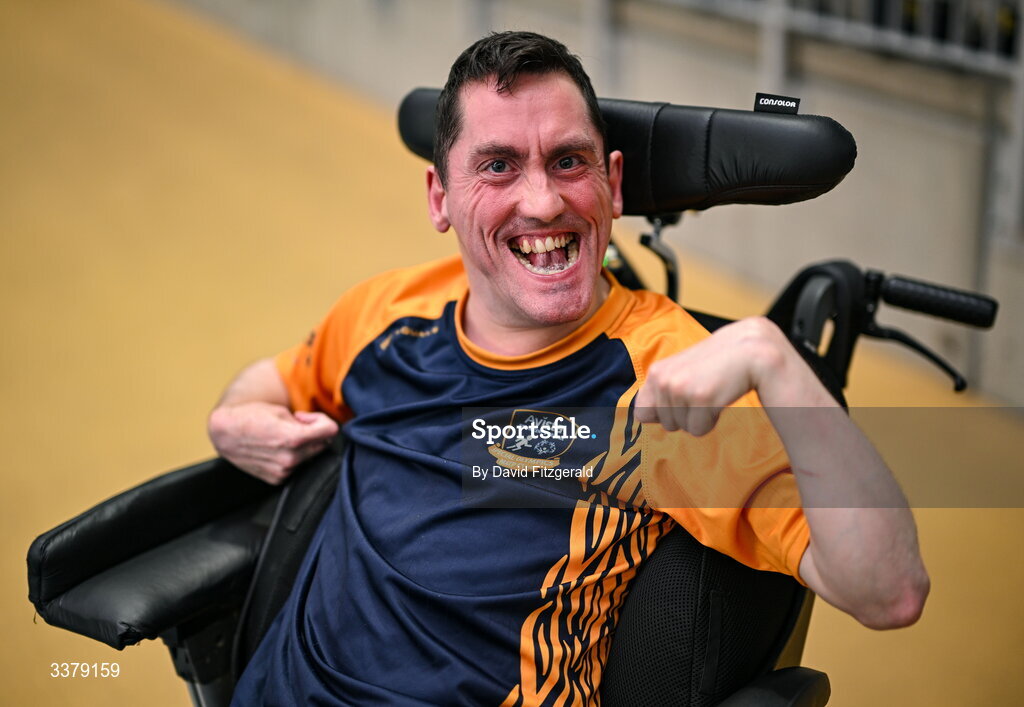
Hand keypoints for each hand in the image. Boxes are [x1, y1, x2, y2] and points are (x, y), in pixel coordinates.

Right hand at [208, 402, 338, 483]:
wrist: (225, 431)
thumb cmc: (250, 416)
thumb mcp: (282, 411)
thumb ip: (306, 423)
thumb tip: (320, 431)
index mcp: (293, 437)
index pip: (330, 431)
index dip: (323, 421)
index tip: (310, 418)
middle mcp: (290, 458)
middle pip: (322, 445)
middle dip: (314, 433)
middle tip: (296, 424)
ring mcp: (283, 471)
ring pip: (309, 457)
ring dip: (303, 446)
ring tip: (282, 437)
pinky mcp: (276, 479)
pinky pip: (295, 467)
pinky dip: (291, 457)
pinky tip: (275, 449)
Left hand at [634, 317, 800, 435]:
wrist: (753, 349)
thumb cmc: (719, 362)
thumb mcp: (684, 368)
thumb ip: (663, 387)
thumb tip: (643, 416)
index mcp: (656, 371)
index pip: (642, 413)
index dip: (665, 413)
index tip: (684, 400)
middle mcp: (663, 378)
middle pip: (665, 424)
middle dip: (685, 416)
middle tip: (705, 392)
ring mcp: (680, 387)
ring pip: (682, 428)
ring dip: (700, 417)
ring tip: (715, 391)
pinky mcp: (700, 397)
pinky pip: (698, 430)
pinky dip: (712, 421)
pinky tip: (722, 396)